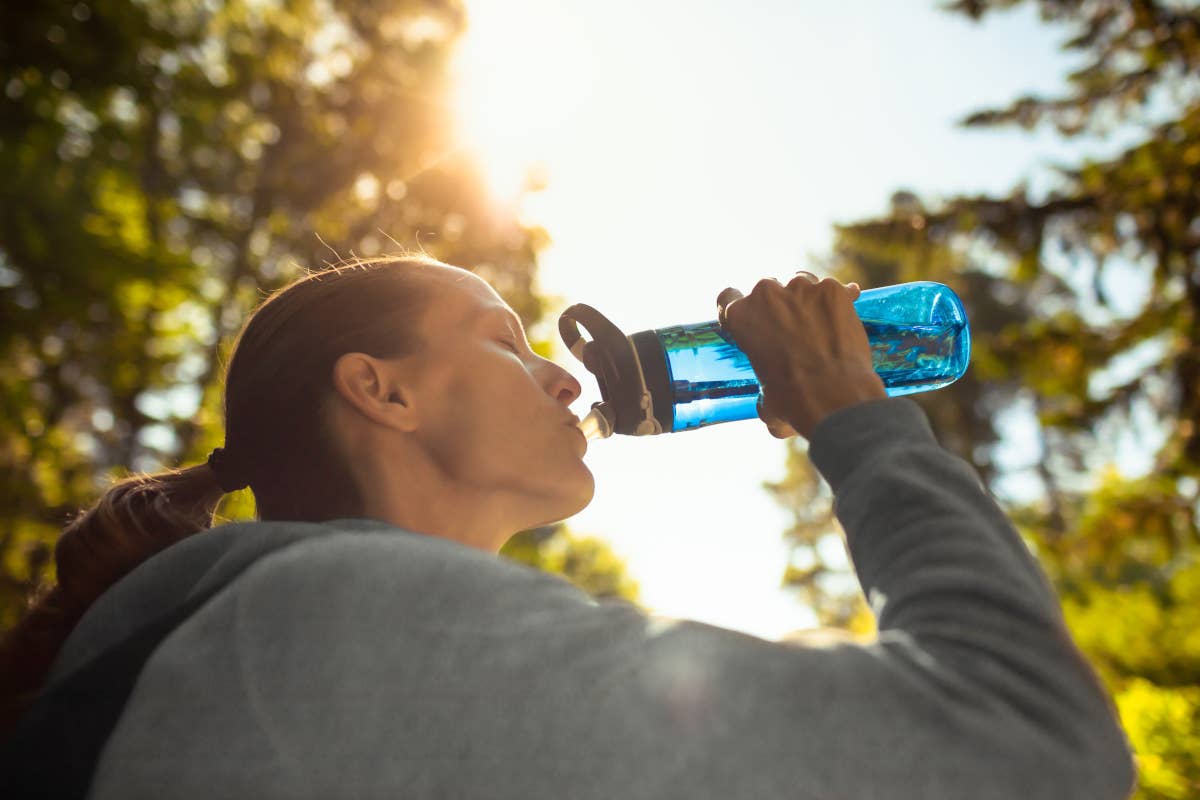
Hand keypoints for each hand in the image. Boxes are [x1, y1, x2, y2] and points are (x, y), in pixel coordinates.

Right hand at [716, 271, 886, 439]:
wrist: (836, 397)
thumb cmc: (794, 400)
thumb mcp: (765, 400)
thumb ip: (763, 388)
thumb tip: (770, 408)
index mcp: (740, 317)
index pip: (728, 297)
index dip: (741, 306)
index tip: (753, 316)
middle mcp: (766, 294)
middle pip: (768, 289)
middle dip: (779, 306)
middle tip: (793, 331)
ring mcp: (802, 288)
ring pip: (802, 283)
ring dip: (807, 300)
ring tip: (820, 326)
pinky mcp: (833, 291)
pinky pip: (836, 290)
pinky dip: (841, 301)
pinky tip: (845, 319)